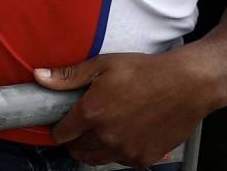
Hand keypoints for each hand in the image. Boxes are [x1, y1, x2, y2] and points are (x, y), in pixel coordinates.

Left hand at [37, 51, 221, 167]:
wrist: (187, 86)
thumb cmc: (144, 71)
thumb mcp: (103, 65)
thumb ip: (68, 76)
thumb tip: (39, 77)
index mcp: (92, 113)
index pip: (61, 134)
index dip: (59, 128)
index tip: (62, 122)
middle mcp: (106, 137)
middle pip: (77, 150)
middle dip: (75, 140)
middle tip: (83, 126)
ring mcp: (126, 151)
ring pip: (98, 158)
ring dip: (95, 148)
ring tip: (103, 130)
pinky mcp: (143, 159)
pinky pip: (121, 161)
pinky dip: (118, 152)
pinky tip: (125, 134)